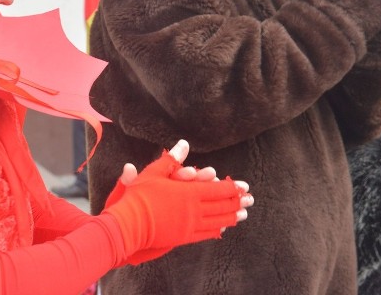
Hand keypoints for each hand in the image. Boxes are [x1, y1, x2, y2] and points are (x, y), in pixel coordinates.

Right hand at [103, 139, 251, 261]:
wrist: (130, 224)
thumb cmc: (140, 196)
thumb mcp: (154, 172)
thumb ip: (171, 159)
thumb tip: (183, 143)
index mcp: (189, 192)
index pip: (218, 189)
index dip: (233, 187)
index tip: (245, 187)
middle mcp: (194, 210)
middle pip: (221, 206)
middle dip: (237, 202)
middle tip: (250, 200)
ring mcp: (190, 225)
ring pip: (217, 221)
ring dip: (231, 217)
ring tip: (242, 215)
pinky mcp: (183, 237)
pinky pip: (205, 234)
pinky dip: (216, 230)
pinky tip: (222, 229)